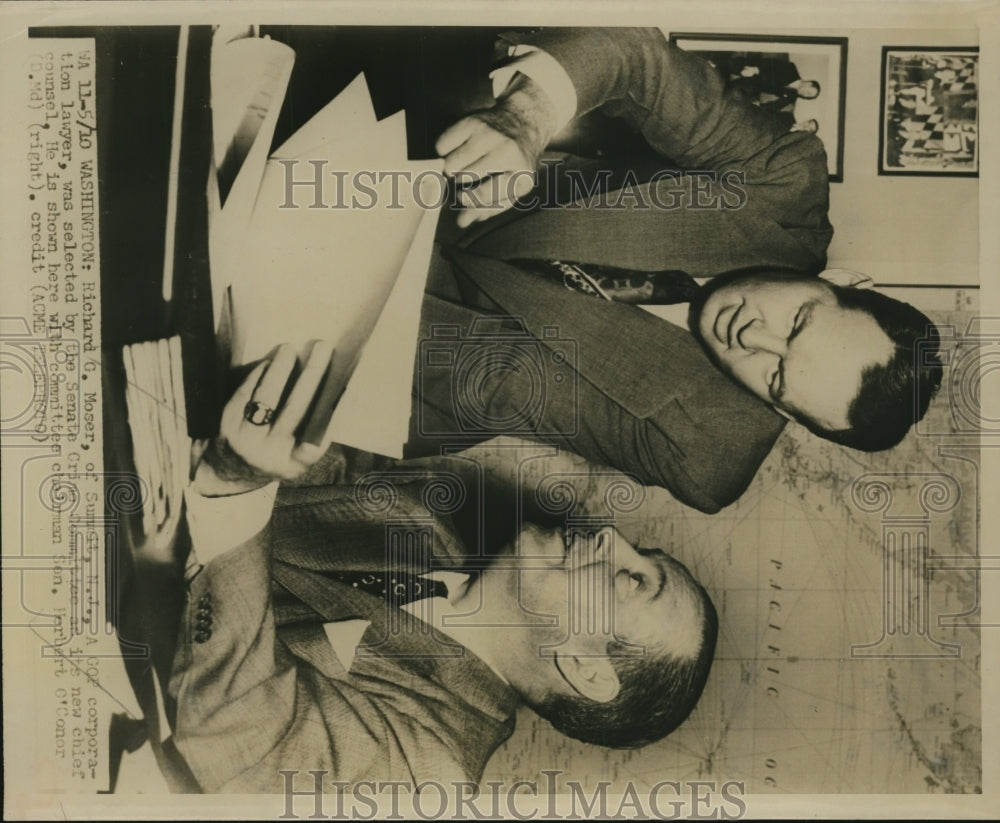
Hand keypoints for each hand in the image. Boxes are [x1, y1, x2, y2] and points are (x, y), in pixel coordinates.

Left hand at [191, 341, 332, 496]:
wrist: (226, 470)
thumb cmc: (272, 456)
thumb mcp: (294, 459)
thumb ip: (314, 438)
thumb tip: (336, 397)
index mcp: (292, 464)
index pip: (312, 448)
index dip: (326, 426)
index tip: (341, 397)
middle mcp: (269, 454)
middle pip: (295, 409)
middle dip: (311, 374)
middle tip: (322, 348)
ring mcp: (246, 439)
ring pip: (267, 396)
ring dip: (281, 369)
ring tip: (290, 349)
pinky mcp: (227, 424)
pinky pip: (246, 393)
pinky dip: (259, 376)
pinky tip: (269, 364)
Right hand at [436, 74, 557, 227]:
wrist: (524, 122)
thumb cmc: (515, 164)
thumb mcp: (511, 190)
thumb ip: (487, 208)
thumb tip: (462, 222)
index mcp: (520, 174)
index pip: (484, 194)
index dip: (468, 199)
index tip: (462, 196)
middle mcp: (507, 151)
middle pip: (463, 178)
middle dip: (458, 182)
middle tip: (465, 178)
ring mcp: (490, 134)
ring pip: (450, 163)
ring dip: (450, 169)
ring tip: (461, 165)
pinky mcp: (473, 121)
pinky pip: (443, 145)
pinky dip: (443, 151)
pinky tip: (456, 150)